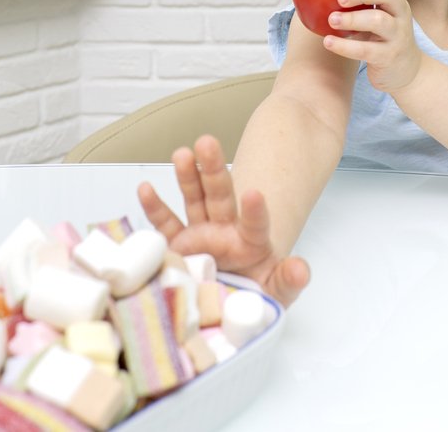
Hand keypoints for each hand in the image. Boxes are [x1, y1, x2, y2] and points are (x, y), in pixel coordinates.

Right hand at [137, 134, 310, 307]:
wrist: (230, 305)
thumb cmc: (255, 295)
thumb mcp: (276, 292)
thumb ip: (289, 280)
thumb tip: (302, 269)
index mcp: (252, 241)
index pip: (256, 222)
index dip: (255, 209)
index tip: (253, 194)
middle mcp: (225, 230)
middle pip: (221, 195)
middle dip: (214, 170)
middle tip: (207, 142)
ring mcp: (201, 233)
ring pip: (194, 200)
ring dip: (188, 176)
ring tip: (182, 153)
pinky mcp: (180, 244)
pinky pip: (166, 224)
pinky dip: (155, 207)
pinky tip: (145, 188)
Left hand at [321, 0, 422, 92]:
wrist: (405, 71)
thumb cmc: (385, 38)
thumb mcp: (381, 17)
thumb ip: (364, 4)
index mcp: (398, 3)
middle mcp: (402, 16)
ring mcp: (398, 37)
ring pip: (378, 20)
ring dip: (352, 18)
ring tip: (332, 20)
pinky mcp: (388, 57)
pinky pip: (366, 49)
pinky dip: (345, 46)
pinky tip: (329, 42)